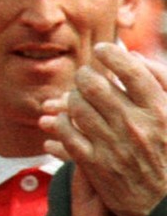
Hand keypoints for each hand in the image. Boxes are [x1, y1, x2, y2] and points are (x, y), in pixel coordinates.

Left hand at [40, 43, 166, 215]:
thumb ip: (161, 82)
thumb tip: (134, 56)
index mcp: (161, 112)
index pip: (130, 70)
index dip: (111, 54)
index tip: (102, 50)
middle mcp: (136, 126)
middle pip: (93, 84)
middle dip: (85, 75)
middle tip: (86, 76)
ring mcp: (113, 146)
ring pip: (75, 106)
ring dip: (71, 98)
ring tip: (76, 99)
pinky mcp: (96, 166)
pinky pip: (66, 134)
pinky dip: (59, 124)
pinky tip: (61, 121)